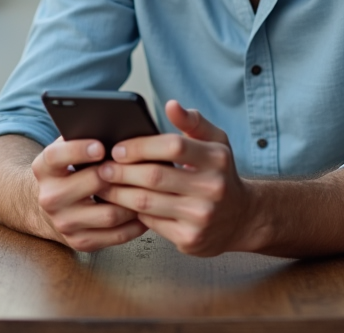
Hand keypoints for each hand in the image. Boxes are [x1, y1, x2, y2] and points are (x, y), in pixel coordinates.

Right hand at [30, 137, 147, 251]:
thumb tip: (117, 128)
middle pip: (91, 183)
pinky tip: (147, 212)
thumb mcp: (69, 150)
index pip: (56, 156)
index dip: (79, 150)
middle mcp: (49, 197)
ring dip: (134, 201)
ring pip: (109, 214)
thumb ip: (83, 137)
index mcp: (44, 168)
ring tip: (151, 189)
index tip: (101, 146)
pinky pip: (115, 236)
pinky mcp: (79, 242)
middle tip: (143, 166)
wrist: (55, 205)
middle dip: (120, 175)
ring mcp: (64, 223)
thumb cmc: (71, 169)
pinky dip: (136, 225)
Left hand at [96, 100, 258, 256]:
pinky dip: (132, 213)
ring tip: (103, 185)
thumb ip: (193, 122)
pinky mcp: (189, 238)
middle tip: (101, 168)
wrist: (242, 218)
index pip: (173, 146)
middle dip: (121, 171)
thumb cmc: (221, 174)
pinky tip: (121, 205)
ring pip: (147, 202)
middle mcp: (212, 187)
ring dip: (119, 193)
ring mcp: (201, 216)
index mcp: (217, 158)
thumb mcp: (216, 143)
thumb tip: (171, 105)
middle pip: (154, 176)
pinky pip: (150, 223)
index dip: (140, 146)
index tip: (118, 149)